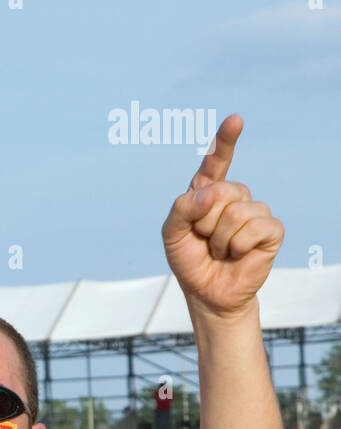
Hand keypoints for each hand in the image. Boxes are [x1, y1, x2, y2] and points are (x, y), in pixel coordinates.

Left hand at [162, 115, 282, 318]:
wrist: (207, 294)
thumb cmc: (190, 262)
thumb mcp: (172, 234)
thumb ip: (181, 209)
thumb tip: (209, 194)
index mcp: (208, 192)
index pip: (216, 162)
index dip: (225, 141)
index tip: (235, 120)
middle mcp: (233, 197)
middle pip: (221, 192)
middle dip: (206, 222)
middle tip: (205, 241)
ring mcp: (254, 211)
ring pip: (238, 212)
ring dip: (221, 239)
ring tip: (220, 251)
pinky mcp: (270, 230)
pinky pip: (256, 226)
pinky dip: (239, 245)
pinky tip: (236, 254)